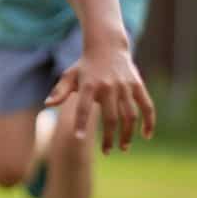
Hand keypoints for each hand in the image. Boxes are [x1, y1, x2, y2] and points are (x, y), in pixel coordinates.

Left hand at [46, 39, 155, 153]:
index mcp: (88, 85)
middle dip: (109, 137)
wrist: (107, 46)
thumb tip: (47, 104)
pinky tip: (146, 135)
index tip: (78, 138)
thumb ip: (60, 91)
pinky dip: (149, 121)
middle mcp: (107, 86)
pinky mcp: (138, 85)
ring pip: (129, 115)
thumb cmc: (85, 66)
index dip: (81, 123)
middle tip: (107, 151)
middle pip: (110, 117)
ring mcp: (125, 86)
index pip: (83, 107)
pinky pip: (147, 106)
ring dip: (127, 134)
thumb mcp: (70, 75)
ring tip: (123, 147)